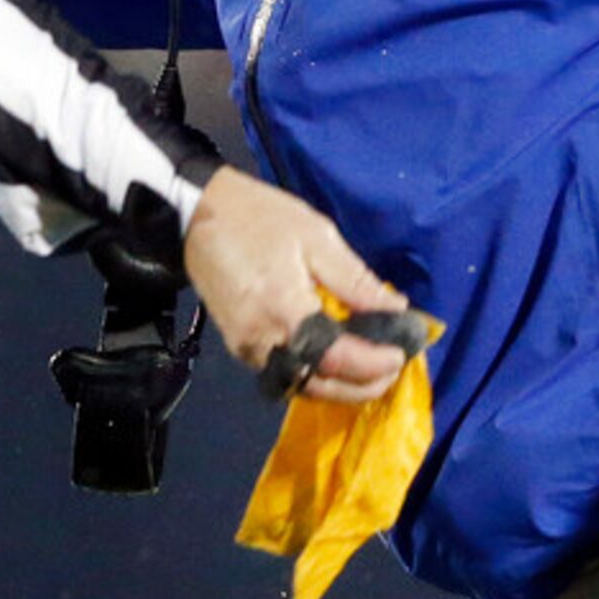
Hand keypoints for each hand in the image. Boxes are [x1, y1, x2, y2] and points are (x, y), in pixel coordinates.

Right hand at [182, 166, 407, 403]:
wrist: (197, 213)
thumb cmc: (259, 217)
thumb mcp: (316, 237)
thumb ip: (356, 280)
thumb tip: (396, 309)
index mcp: (285, 310)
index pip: (338, 358)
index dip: (374, 364)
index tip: (401, 353)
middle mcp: (263, 341)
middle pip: (320, 385)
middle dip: (361, 386)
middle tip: (392, 368)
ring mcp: (247, 348)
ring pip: (301, 384)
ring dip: (338, 384)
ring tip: (370, 366)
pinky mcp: (239, 345)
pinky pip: (283, 372)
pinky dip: (314, 373)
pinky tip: (334, 356)